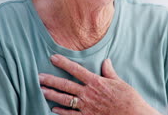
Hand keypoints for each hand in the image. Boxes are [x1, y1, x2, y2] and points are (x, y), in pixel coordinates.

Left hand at [39, 55, 160, 114]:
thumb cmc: (128, 99)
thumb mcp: (119, 82)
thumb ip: (109, 72)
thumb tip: (105, 61)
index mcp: (96, 82)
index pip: (76, 70)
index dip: (63, 63)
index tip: (53, 57)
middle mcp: (88, 93)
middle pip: (66, 85)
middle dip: (51, 80)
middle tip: (38, 76)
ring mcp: (86, 106)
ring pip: (65, 99)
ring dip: (52, 94)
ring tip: (41, 90)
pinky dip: (61, 112)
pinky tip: (53, 108)